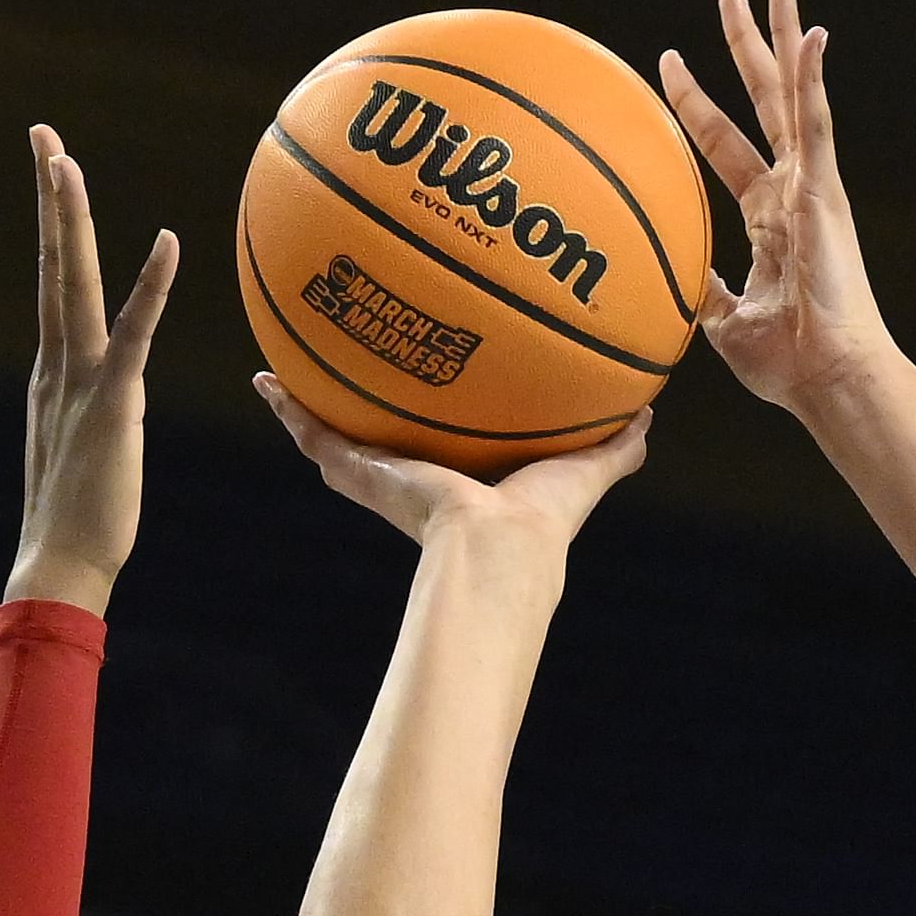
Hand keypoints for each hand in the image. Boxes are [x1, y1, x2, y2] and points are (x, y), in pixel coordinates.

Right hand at [13, 126, 178, 613]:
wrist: (61, 565)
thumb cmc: (82, 523)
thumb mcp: (92, 451)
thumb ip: (102, 411)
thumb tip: (119, 396)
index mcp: (55, 372)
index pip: (55, 283)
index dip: (55, 227)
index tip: (51, 174)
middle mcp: (58, 363)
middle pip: (54, 263)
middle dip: (50, 196)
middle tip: (43, 136)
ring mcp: (81, 379)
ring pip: (74, 282)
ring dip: (71, 218)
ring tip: (64, 159)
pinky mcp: (114, 402)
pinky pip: (136, 333)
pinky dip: (151, 286)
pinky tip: (168, 242)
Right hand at [251, 373, 648, 551]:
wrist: (497, 548)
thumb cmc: (543, 521)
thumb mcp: (586, 468)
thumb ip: (616, 447)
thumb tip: (650, 414)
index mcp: (464, 482)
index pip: (442, 448)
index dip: (434, 422)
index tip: (424, 391)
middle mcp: (418, 479)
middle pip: (382, 439)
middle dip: (364, 408)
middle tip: (347, 369)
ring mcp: (383, 477)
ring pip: (337, 435)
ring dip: (309, 403)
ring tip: (282, 368)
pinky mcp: (360, 474)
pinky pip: (314, 436)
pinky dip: (288, 410)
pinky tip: (264, 381)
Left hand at [658, 0, 900, 417]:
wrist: (827, 382)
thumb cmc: (787, 365)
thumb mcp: (722, 322)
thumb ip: (700, 288)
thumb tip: (666, 273)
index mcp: (769, 215)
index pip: (723, 143)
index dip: (695, 102)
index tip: (667, 60)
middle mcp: (792, 188)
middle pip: (764, 96)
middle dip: (748, 41)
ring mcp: (811, 186)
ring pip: (794, 90)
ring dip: (785, 32)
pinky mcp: (824, 194)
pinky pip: (816, 125)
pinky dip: (812, 78)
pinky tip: (812, 33)